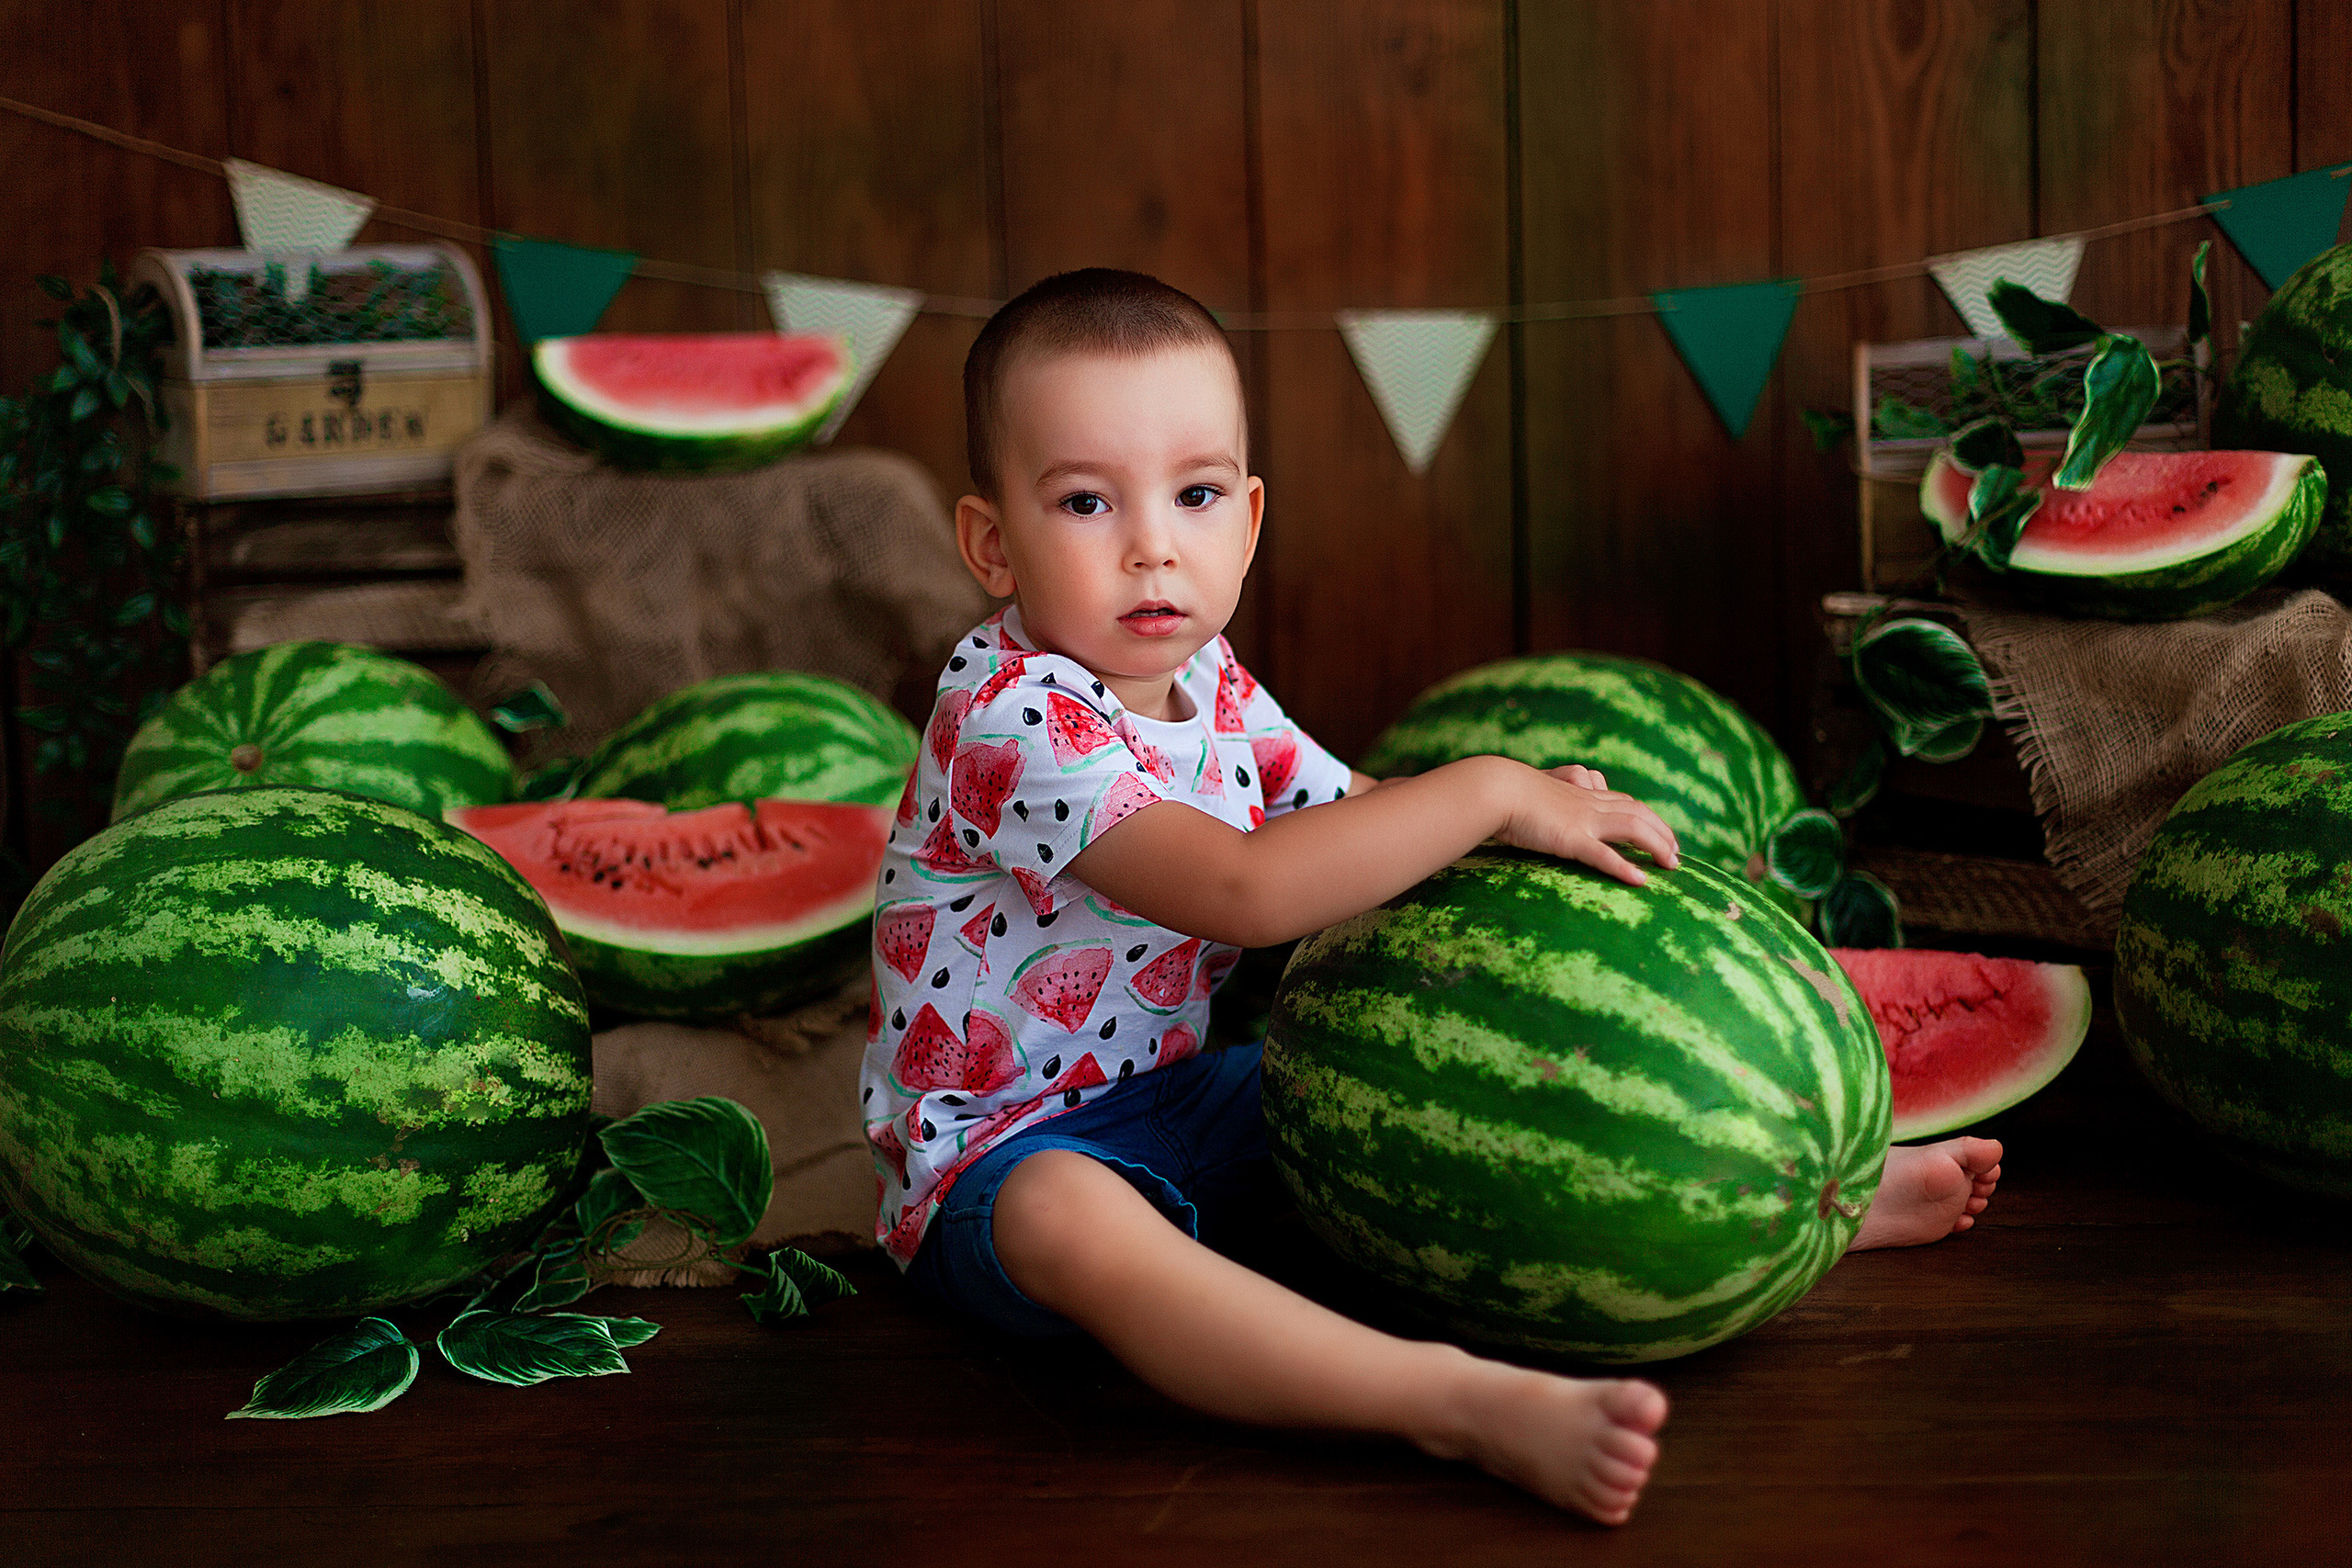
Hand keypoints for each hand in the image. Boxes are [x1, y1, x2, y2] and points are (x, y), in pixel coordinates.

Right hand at [1492, 759, 1679, 886]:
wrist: (1493, 788)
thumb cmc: (1504, 795)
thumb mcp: (1532, 797)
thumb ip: (1547, 805)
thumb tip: (1544, 815)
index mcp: (1581, 795)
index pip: (1626, 802)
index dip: (1648, 818)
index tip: (1661, 834)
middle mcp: (1589, 804)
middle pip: (1639, 813)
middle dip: (1663, 833)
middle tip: (1676, 854)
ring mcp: (1582, 820)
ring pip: (1633, 828)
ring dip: (1657, 846)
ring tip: (1672, 865)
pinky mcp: (1570, 838)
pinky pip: (1604, 855)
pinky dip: (1624, 868)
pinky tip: (1640, 881)